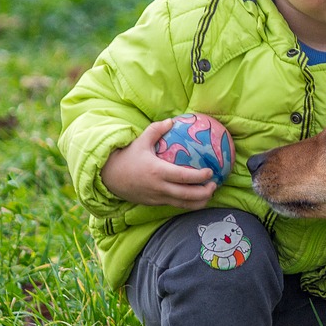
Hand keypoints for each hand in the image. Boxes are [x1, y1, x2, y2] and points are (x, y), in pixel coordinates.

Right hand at [100, 120, 217, 209]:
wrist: (109, 178)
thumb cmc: (127, 157)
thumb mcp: (141, 141)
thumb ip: (156, 130)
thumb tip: (172, 120)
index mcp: (158, 171)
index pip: (184, 177)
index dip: (200, 177)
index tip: (211, 172)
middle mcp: (159, 187)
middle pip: (188, 195)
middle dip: (205, 193)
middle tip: (215, 185)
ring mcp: (157, 198)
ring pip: (183, 205)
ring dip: (199, 201)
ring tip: (209, 194)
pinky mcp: (154, 204)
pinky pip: (174, 205)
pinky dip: (187, 203)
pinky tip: (195, 198)